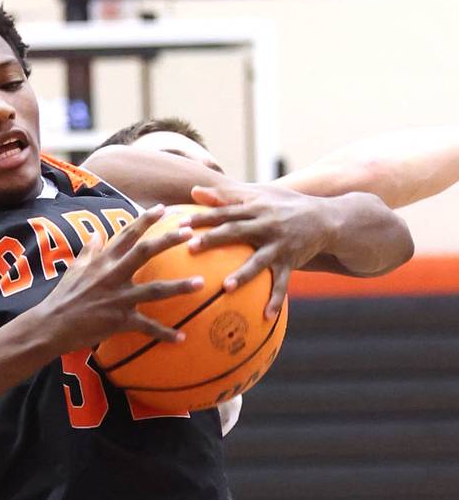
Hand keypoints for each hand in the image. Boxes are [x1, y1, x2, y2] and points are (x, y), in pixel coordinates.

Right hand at [39, 204, 204, 353]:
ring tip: (201, 282)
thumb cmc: (63, 297)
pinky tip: (181, 338)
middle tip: (190, 232)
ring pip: (154, 290)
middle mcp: (112, 274)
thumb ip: (89, 250)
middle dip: (168, 240)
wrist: (51, 325)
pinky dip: (164, 334)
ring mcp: (118, 298)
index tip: (163, 208)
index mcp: (103, 260)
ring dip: (179, 287)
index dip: (145, 219)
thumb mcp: (74, 268)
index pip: (127, 234)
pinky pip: (146, 327)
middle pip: (145, 252)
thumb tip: (96, 233)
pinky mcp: (119, 320)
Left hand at [186, 182, 333, 318]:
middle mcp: (266, 224)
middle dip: (213, 239)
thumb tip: (193, 192)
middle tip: (191, 248)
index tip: (180, 224)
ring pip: (259, 261)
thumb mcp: (257, 194)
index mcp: (254, 207)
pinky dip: (275, 299)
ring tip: (226, 287)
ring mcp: (279, 245)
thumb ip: (225, 194)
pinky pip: (282, 283)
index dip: (202, 217)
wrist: (326, 217)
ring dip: (243, 275)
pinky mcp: (290, 262)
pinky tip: (265, 316)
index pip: (224, 211)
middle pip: (236, 231)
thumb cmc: (282, 205)